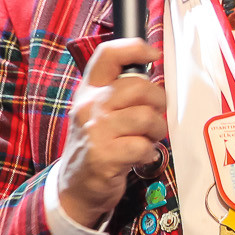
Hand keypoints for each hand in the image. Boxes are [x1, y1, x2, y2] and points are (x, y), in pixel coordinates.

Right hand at [57, 38, 167, 227]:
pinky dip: (148, 152)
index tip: (154, 54)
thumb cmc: (97, 144)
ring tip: (147, 139)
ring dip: (156, 131)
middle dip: (159, 102)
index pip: (108, 55)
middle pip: (139, 87)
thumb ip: (121, 92)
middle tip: (155, 116)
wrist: (75, 186)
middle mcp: (89, 106)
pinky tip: (138, 156)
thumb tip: (155, 76)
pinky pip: (143, 146)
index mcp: (89, 90)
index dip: (135, 48)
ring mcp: (95, 130)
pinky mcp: (104, 155)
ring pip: (147, 117)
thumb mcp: (99, 111)